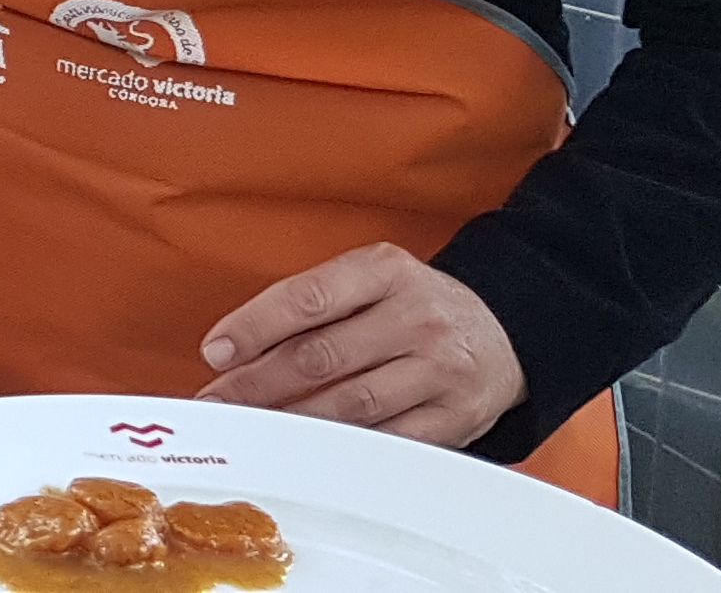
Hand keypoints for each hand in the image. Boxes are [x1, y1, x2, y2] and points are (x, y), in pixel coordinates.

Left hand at [196, 243, 524, 446]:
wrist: (504, 330)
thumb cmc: (414, 305)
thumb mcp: (371, 279)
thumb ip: (312, 304)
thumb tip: (236, 349)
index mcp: (386, 271)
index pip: (308, 298)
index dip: (255, 326)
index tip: (216, 352)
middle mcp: (417, 317)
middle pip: (321, 356)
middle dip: (257, 383)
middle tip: (217, 401)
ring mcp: (440, 369)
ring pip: (351, 404)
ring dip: (290, 421)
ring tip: (251, 429)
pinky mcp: (456, 417)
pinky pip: (387, 439)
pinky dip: (341, 447)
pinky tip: (307, 450)